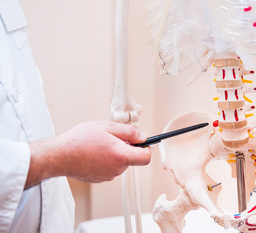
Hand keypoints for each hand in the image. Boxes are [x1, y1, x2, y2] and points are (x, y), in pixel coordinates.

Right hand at [25, 122, 150, 188]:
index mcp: (122, 156)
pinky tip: (93, 153)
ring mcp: (108, 176)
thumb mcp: (107, 127)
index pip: (146, 158)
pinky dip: (106, 160)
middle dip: (126, 147)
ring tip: (99, 144)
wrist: (59, 156)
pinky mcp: (99, 179)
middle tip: (111, 137)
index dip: (145, 148)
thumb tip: (142, 136)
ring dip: (115, 153)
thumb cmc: (80, 141)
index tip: (140, 141)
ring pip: (120, 163)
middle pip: (131, 159)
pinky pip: (110, 168)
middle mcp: (117, 169)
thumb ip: (129, 132)